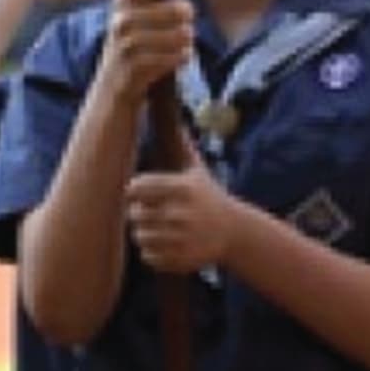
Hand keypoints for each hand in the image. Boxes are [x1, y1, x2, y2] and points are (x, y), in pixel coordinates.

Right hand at [95, 0, 191, 106]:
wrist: (111, 92)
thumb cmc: (133, 47)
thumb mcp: (133, 14)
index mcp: (121, 2)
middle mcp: (121, 20)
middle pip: (179, 9)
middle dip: (187, 17)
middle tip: (181, 23)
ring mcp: (128, 45)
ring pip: (183, 33)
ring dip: (186, 40)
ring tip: (177, 43)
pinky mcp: (138, 67)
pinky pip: (180, 55)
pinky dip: (183, 58)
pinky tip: (174, 60)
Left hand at [126, 135, 241, 274]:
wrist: (235, 232)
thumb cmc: (210, 197)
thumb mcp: (198, 171)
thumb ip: (182, 145)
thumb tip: (173, 111)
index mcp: (182, 188)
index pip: (136, 187)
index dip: (134, 190)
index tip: (139, 193)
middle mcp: (181, 213)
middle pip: (135, 214)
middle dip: (138, 213)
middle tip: (149, 212)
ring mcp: (181, 239)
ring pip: (139, 236)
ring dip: (143, 233)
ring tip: (156, 228)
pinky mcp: (181, 259)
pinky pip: (148, 256)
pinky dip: (151, 252)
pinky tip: (164, 244)